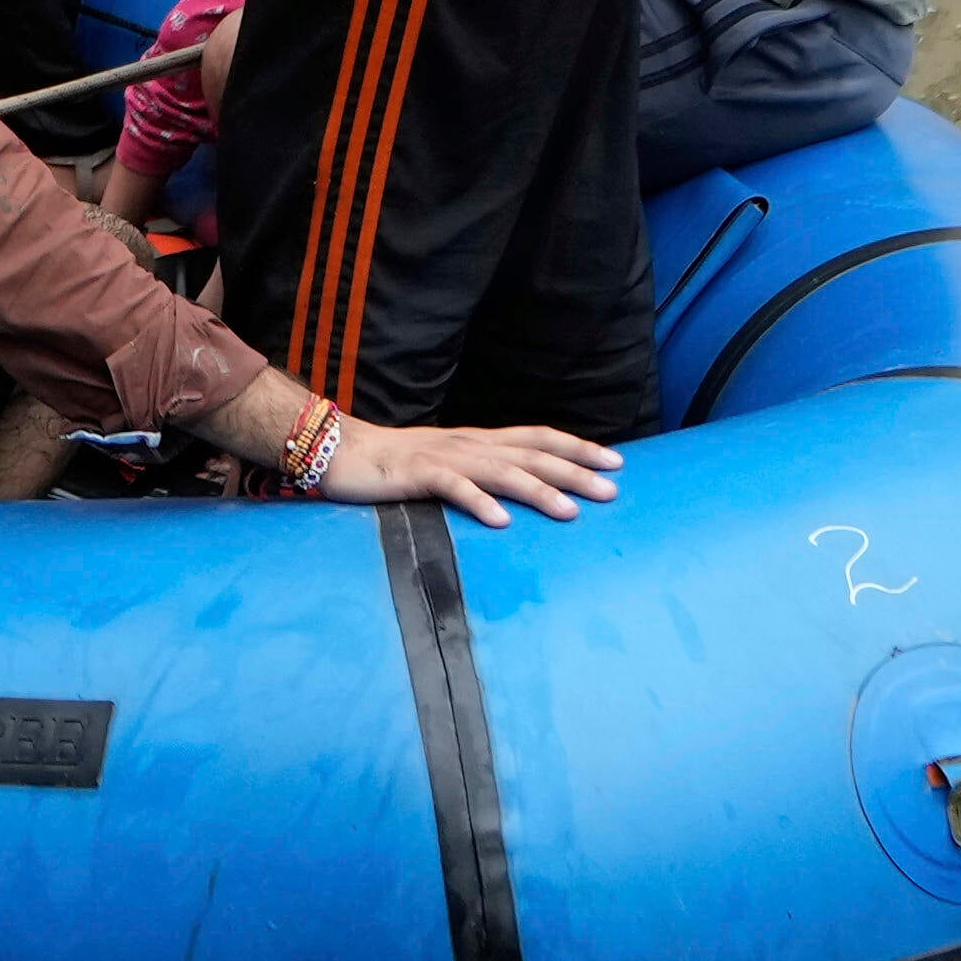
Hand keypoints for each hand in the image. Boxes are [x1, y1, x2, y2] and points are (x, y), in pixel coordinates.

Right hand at [313, 411, 626, 523]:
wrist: (344, 451)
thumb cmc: (399, 464)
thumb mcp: (451, 464)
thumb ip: (484, 472)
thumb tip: (521, 492)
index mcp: (481, 441)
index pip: (539, 438)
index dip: (578, 448)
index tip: (617, 461)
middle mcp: (471, 444)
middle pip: (532, 455)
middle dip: (575, 472)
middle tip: (613, 490)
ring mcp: (446, 458)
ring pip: (502, 472)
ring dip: (539, 491)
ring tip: (571, 510)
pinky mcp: (418, 475)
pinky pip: (453, 489)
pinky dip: (479, 503)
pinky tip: (501, 521)